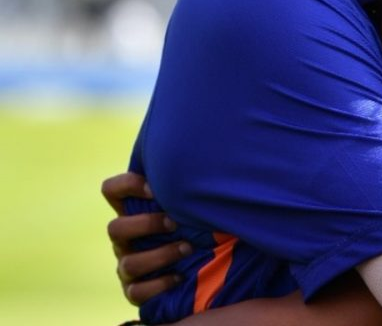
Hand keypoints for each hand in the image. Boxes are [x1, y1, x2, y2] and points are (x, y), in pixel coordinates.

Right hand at [102, 172, 188, 304]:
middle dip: (146, 225)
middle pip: (114, 228)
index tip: (155, 188)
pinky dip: (158, 284)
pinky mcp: (135, 290)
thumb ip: (184, 183)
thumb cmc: (192, 222)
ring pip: (128, 263)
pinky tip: (180, 276)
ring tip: (187, 248)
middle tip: (174, 223)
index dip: (127, 185)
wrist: (199, 263)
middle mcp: (124, 239)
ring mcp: (127, 265)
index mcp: (132, 211)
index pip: (111, 190)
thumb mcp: (188, 202)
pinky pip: (136, 292)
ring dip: (160, 255)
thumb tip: (202, 156)